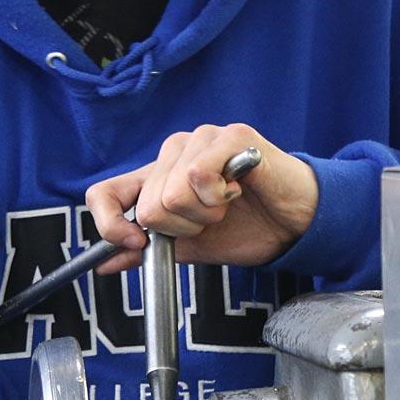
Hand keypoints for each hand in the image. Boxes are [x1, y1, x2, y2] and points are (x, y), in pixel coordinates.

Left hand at [85, 124, 317, 273]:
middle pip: (149, 205)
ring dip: (205, 213)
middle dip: (184, 227)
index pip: (104, 192)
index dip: (109, 224)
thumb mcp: (188, 246)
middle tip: (213, 219)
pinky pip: (199, 173)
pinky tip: (238, 190)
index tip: (138, 245)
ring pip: (172, 192)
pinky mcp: (231, 136)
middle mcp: (174, 151)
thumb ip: (147, 249)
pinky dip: (218, 196)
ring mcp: (201, 139)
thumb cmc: (248, 226)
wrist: (295, 224)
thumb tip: (104, 263)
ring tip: (228, 204)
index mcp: (158, 176)